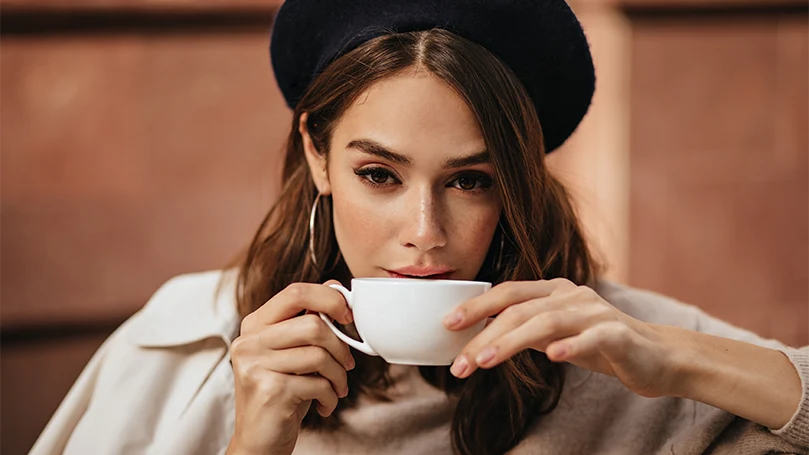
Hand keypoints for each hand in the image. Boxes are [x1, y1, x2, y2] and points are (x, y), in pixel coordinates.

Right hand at [227, 281, 355, 454]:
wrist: (259, 441)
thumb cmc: (281, 393)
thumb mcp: (292, 353)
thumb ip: (306, 323)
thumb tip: (337, 290)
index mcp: (255, 324)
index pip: (295, 292)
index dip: (329, 298)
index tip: (347, 315)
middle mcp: (249, 341)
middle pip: (313, 325)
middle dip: (340, 346)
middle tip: (346, 364)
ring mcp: (255, 365)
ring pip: (319, 355)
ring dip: (338, 375)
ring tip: (336, 388)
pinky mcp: (269, 390)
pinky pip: (318, 383)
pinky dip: (331, 396)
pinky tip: (324, 404)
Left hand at [444, 279, 678, 397]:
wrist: (656, 358)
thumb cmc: (600, 344)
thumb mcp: (556, 335)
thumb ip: (524, 330)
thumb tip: (481, 336)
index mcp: (555, 291)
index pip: (508, 293)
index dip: (477, 305)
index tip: (447, 324)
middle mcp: (572, 296)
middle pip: (520, 309)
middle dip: (484, 334)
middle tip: (459, 361)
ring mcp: (596, 313)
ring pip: (546, 322)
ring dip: (511, 342)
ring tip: (484, 361)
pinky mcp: (618, 334)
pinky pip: (591, 338)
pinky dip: (570, 345)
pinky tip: (552, 357)